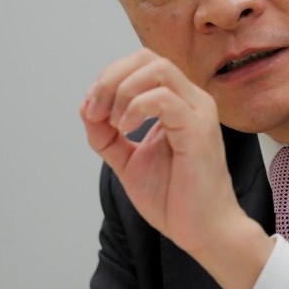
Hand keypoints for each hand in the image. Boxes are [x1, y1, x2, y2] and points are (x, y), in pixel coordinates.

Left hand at [80, 49, 272, 288]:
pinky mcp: (199, 129)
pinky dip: (136, 108)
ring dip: (122, 90)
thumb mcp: (128, 160)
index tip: (91, 111)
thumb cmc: (174, 198)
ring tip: (113, 122)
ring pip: (158, 69)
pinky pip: (164, 99)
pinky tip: (127, 129)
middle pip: (147, 58)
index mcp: (178, 102)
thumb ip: (107, 135)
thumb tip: (86, 109)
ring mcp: (198, 111)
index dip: (110, 78)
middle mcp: (192, 99)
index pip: (142, 64)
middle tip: (96, 112)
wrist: (202, 231)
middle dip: (111, 78)